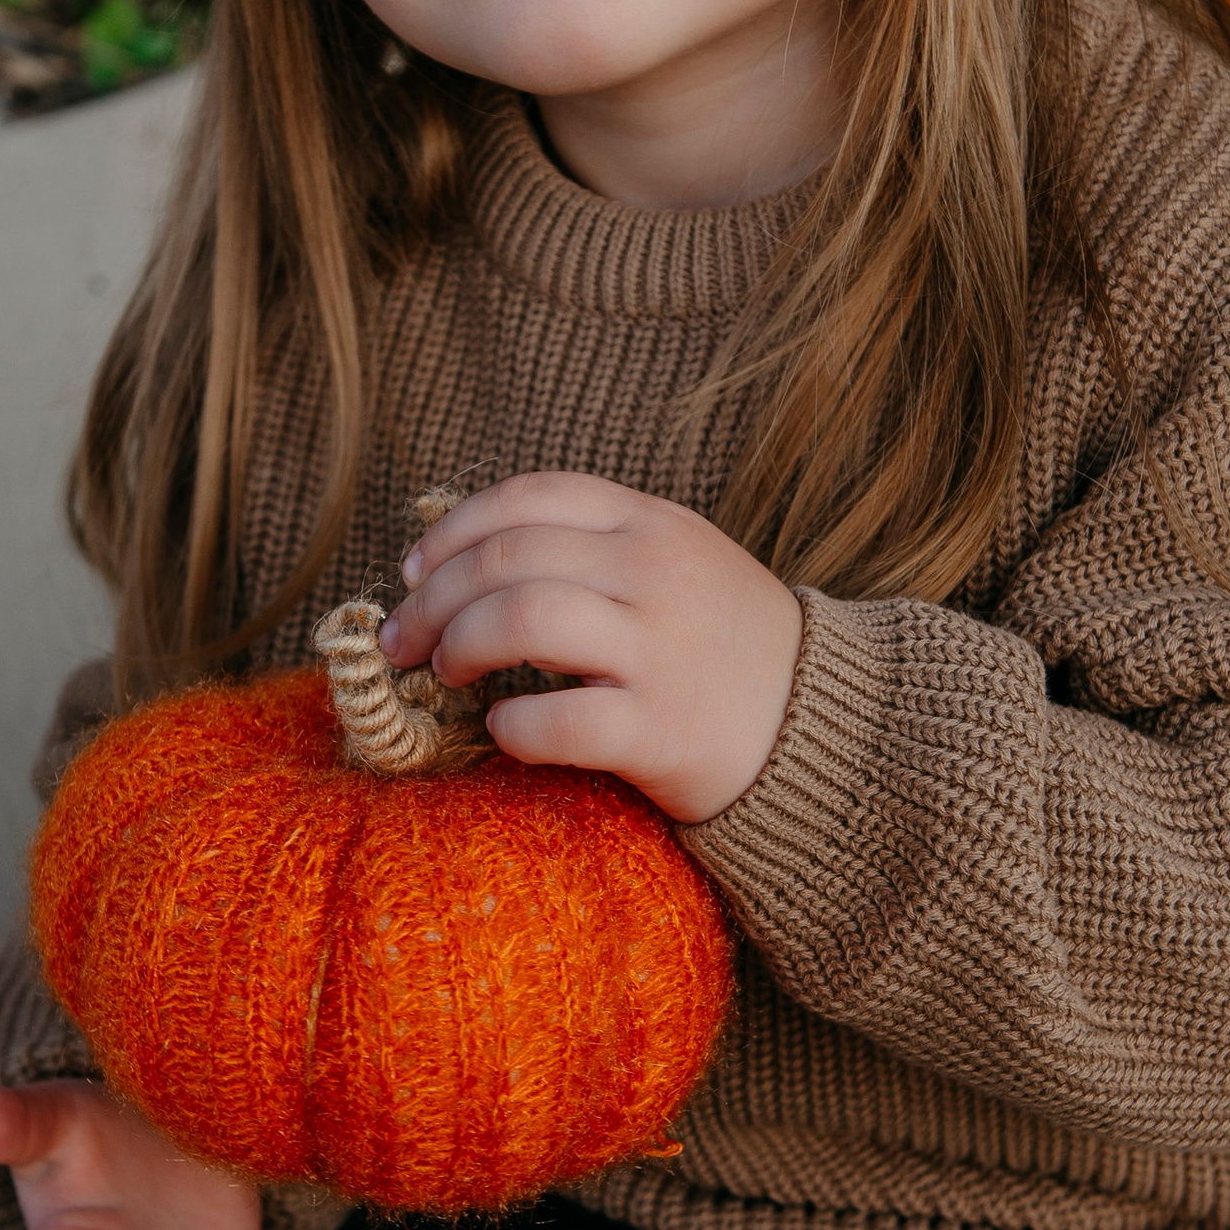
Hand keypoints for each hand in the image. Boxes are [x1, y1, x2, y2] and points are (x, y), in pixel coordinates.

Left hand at [379, 471, 802, 825]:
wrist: (824, 725)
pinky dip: (510, 727)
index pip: (529, 497)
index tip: (412, 571)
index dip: (451, 530)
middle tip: (405, 641)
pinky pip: (556, 720)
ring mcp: (660, 652)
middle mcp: (655, 574)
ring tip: (448, 675)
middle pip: (506, 559)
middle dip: (432, 599)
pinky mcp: (662, 732)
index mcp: (652, 524)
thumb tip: (465, 555)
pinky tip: (504, 732)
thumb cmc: (727, 645)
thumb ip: (592, 544)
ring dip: (460, 647)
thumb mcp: (676, 561)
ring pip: (521, 619)